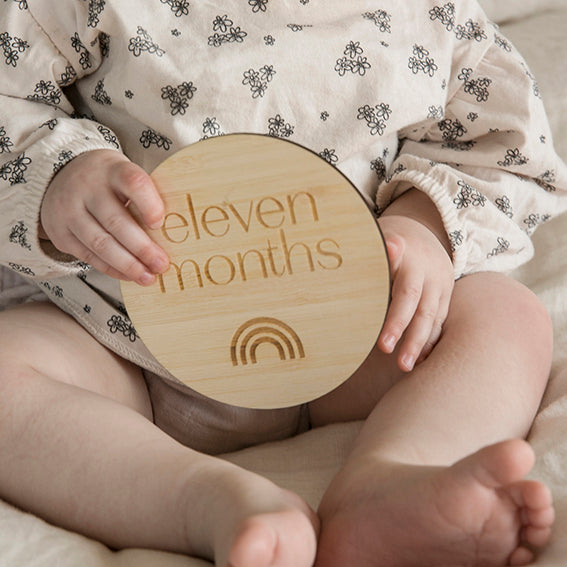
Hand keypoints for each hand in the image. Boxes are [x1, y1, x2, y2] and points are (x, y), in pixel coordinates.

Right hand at [40, 150, 168, 285]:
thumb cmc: (109, 181)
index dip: (149, 204)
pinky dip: (111, 269)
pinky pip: (89, 256)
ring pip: (100, 243)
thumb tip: (174, 234)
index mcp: (113, 170)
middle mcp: (87, 188)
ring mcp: (69, 210)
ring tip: (148, 277)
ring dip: (128, 265)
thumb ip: (146, 198)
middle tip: (161, 264)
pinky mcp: (60, 232)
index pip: (133, 183)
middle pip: (116, 222)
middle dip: (142, 248)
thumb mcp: (126, 176)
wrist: (60, 174)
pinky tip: (129, 275)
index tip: (159, 223)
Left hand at [377, 214, 453, 371]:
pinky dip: (430, 341)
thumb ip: (383, 250)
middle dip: (406, 335)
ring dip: (419, 344)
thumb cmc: (389, 240)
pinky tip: (421, 360)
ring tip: (404, 367)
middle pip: (420, 309)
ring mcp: (440, 286)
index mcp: (411, 259)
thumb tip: (391, 246)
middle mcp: (430, 274)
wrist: (423, 232)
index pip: (405, 293)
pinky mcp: (445, 296)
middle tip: (387, 355)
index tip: (383, 343)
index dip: (395, 318)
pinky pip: (439, 321)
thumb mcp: (382, 238)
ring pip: (432, 318)